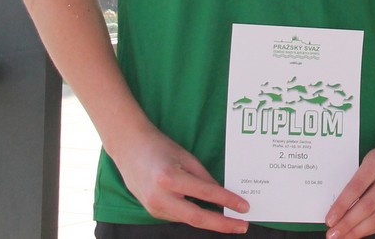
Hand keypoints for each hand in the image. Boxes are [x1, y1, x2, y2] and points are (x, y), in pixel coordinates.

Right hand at [110, 127, 249, 233]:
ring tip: (232, 222)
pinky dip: (196, 216)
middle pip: (196, 217)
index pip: (205, 193)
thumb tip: (222, 195)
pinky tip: (210, 215)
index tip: (244, 207)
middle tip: (242, 226)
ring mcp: (154, 207)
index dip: (227, 201)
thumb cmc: (160, 148)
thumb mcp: (187, 158)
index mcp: (170, 178)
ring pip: (188, 219)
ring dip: (211, 222)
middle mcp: (160, 197)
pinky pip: (180, 216)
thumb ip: (204, 178)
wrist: (129, 149)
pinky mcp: (153, 212)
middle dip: (222, 224)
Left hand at [324, 145, 374, 238]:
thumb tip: (338, 210)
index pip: (357, 187)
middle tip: (333, 234)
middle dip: (347, 223)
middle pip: (367, 206)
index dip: (341, 205)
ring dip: (357, 231)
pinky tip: (358, 233)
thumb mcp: (369, 161)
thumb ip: (356, 181)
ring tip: (343, 237)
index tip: (329, 219)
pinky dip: (369, 230)